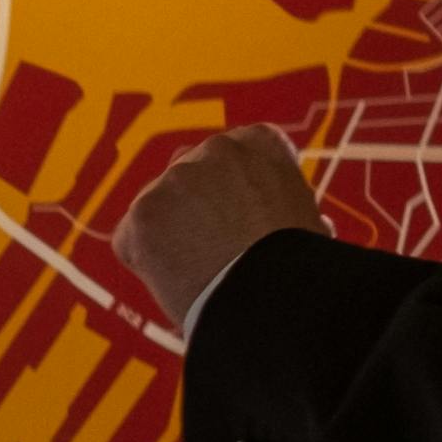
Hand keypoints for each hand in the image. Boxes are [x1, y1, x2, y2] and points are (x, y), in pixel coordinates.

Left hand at [118, 126, 326, 336]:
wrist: (276, 298)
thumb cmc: (301, 270)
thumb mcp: (309, 222)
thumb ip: (288, 208)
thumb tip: (308, 223)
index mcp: (262, 143)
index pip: (238, 155)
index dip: (237, 193)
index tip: (245, 221)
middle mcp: (216, 148)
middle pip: (191, 176)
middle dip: (196, 209)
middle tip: (214, 251)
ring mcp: (176, 178)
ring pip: (160, 208)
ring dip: (172, 237)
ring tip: (202, 274)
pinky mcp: (144, 213)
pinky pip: (132, 240)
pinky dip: (146, 264)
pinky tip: (178, 282)